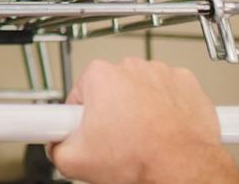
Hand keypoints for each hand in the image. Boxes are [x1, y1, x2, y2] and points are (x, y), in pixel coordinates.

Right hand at [48, 58, 238, 183]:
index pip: (76, 95)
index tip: (85, 130)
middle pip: (109, 91)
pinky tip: (162, 128)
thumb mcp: (75, 161)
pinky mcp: (185, 83)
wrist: (185, 170)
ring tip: (142, 137)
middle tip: (115, 141)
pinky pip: (168, 92)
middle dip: (109, 113)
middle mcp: (129, 67)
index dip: (78, 118)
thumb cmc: (141, 159)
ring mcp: (160, 73)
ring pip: (139, 90)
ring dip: (138, 109)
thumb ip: (53, 147)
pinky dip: (165, 107)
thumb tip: (54, 144)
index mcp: (99, 75)